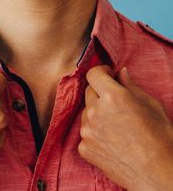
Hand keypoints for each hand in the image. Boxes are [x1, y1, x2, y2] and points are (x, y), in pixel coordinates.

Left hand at [78, 65, 172, 190]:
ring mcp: (87, 131)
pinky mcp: (85, 148)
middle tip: (116, 104)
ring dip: (97, 114)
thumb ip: (130, 85)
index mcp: (112, 96)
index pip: (94, 74)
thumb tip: (121, 72)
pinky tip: (112, 141)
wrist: (157, 173)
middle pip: (89, 92)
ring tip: (116, 126)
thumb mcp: (150, 104)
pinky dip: (95, 134)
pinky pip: (86, 133)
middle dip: (100, 93)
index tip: (108, 75)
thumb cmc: (160, 138)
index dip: (101, 72)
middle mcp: (95, 111)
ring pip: (87, 113)